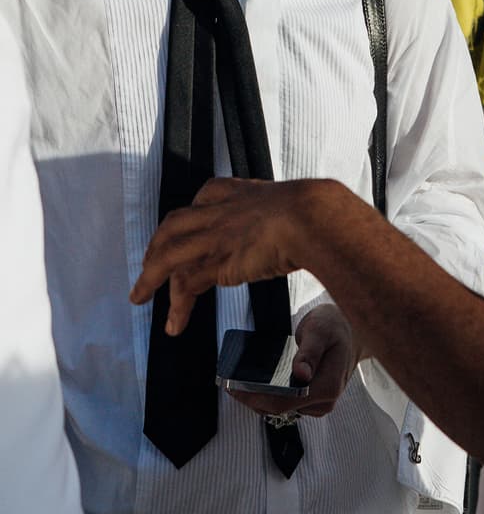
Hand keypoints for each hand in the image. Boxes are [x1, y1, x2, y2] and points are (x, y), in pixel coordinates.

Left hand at [131, 177, 306, 334]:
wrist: (312, 217)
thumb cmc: (313, 212)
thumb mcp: (290, 205)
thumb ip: (280, 215)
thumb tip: (298, 222)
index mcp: (232, 191)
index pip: (197, 205)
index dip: (185, 224)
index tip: (180, 235)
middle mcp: (215, 211)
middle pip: (171, 229)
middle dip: (156, 249)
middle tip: (148, 266)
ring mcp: (211, 236)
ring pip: (167, 256)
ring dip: (150, 279)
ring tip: (140, 296)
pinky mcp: (215, 262)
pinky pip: (185, 285)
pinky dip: (177, 306)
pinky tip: (175, 322)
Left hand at [229, 304, 363, 419]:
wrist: (351, 331)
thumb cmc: (334, 327)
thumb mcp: (320, 330)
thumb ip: (310, 351)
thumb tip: (301, 374)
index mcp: (327, 387)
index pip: (285, 402)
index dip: (256, 398)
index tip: (234, 389)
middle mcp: (324, 401)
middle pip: (280, 408)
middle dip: (252, 399)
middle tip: (229, 385)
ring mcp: (319, 403)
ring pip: (281, 408)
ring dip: (259, 399)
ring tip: (238, 384)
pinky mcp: (313, 400)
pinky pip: (286, 403)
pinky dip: (269, 396)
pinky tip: (255, 385)